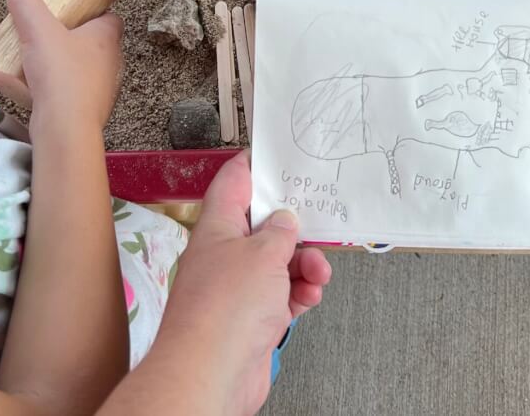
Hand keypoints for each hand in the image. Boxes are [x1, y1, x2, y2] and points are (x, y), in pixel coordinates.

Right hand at [8, 0, 124, 135]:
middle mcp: (113, 62)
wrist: (66, 126)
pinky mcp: (91, 110)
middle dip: (73, 40)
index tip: (70, 13)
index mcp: (108, 37)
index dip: (92, 13)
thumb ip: (28, 7)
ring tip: (39, 65)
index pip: (110, 17)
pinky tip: (39, 91)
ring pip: (85, 70)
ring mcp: (105, 88)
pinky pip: (75, 93)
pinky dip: (60, 90)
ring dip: (65, 67)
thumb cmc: (60, 74)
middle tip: (48, 38)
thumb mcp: (38, 31)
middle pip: (96, 44)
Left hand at [163, 152, 331, 414]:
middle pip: (263, 227)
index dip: (254, 167)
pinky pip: (283, 295)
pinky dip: (300, 293)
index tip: (275, 155)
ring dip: (304, 264)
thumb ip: (280, 232)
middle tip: (316, 223)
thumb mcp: (263, 254)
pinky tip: (309, 295)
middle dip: (294, 227)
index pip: (233, 184)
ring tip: (318, 272)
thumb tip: (285, 220)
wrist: (211, 374)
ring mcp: (238, 289)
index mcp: (217, 228)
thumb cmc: (225, 311)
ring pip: (279, 263)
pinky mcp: (252, 319)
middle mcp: (224, 256)